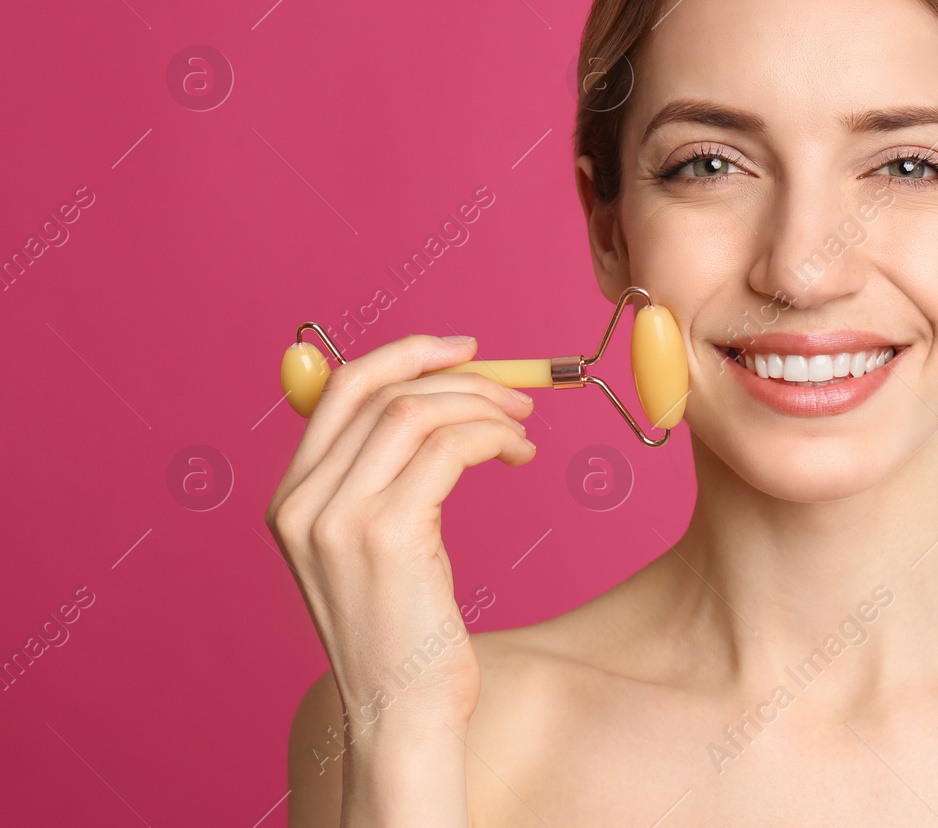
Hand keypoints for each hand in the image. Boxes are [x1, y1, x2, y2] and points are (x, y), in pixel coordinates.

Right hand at [265, 334, 536, 746]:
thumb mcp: (373, 547)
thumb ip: (380, 478)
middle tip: (514, 388)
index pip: (342, 388)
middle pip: (380, 389)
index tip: (463, 350)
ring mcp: (337, 518)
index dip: (406, 355)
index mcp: (291, 498)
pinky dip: (493, 437)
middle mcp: (302, 502)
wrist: (401, 711)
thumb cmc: (404, 631)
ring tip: (523, 429)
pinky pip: (448, 448)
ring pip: (417, 411)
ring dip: (484, 405)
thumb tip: (430, 400)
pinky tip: (518, 456)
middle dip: (456, 374)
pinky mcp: (386, 535)